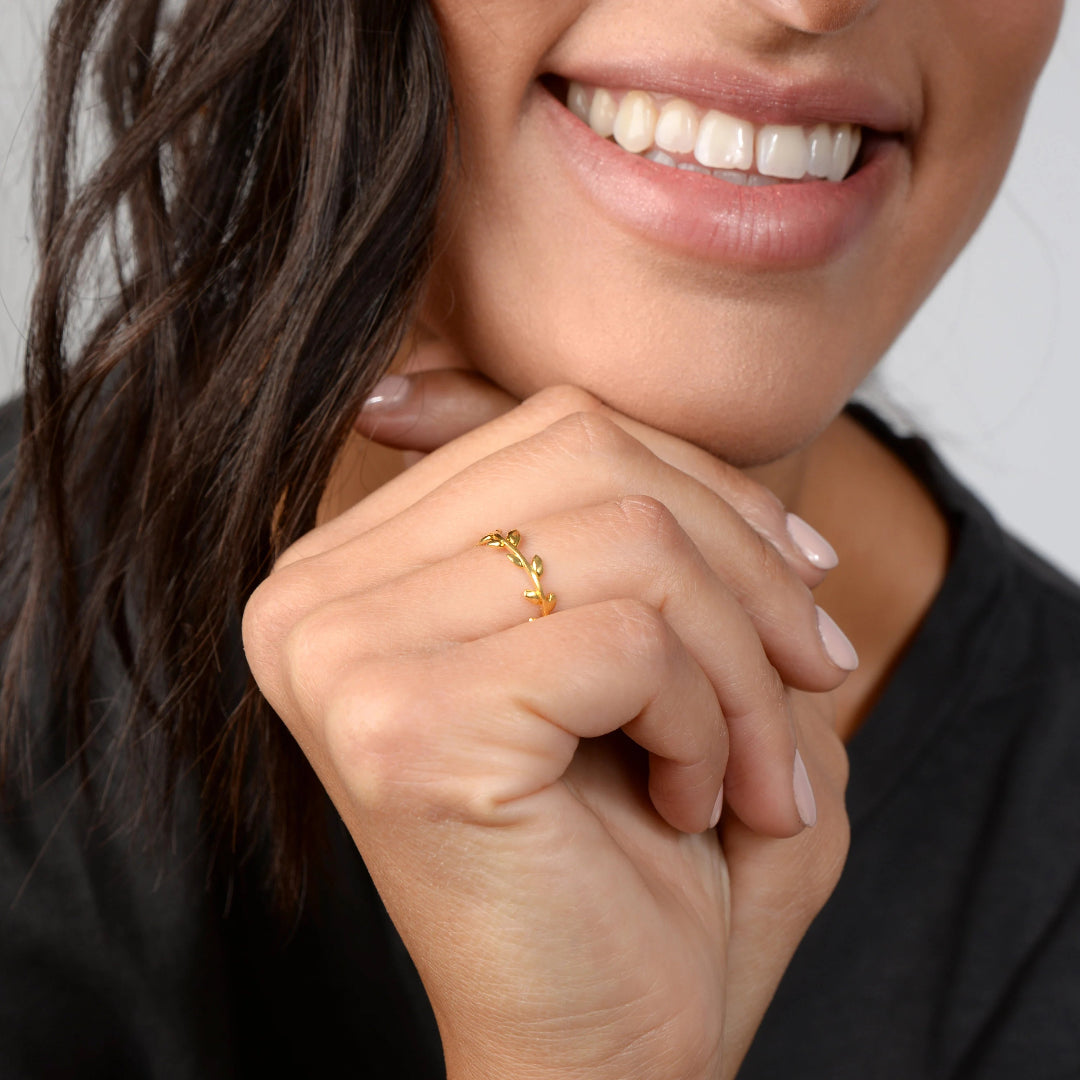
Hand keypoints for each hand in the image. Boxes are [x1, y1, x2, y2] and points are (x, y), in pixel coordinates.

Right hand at [243, 374, 852, 1077]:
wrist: (603, 1043)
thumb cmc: (635, 850)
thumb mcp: (642, 634)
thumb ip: (614, 512)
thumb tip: (615, 419)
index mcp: (355, 565)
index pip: (555, 428)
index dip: (706, 489)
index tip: (800, 582)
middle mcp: (314, 596)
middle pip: (592, 457)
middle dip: (744, 564)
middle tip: (810, 673)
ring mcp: (341, 657)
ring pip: (628, 539)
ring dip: (741, 661)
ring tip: (753, 770)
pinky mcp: (403, 726)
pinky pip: (627, 639)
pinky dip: (709, 722)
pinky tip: (695, 804)